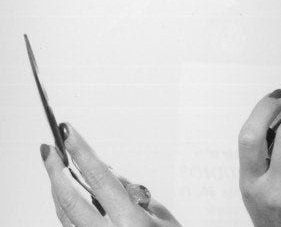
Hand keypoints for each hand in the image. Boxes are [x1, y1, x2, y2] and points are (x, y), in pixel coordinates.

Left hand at [40, 123, 180, 226]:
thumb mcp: (162, 217)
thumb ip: (133, 194)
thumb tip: (106, 171)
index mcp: (131, 223)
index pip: (99, 179)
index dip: (81, 151)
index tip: (68, 132)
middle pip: (69, 199)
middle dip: (55, 170)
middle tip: (49, 149)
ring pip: (63, 214)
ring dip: (57, 188)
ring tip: (56, 168)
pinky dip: (66, 208)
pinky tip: (68, 195)